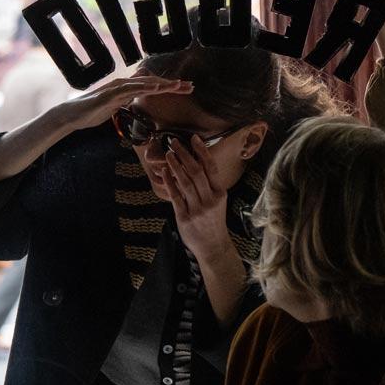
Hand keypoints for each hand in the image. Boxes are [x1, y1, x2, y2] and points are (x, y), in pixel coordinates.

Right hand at [48, 73, 192, 133]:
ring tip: (178, 85)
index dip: (171, 87)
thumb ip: (126, 100)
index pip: (154, 87)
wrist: (72, 115)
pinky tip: (155, 86)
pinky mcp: (109, 94)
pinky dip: (143, 87)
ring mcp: (116, 88)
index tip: (187, 89)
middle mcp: (124, 85)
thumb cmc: (93, 111)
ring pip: (143, 84)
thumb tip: (135, 97)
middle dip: (173, 84)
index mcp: (128, 90)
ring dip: (162, 84)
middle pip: (153, 83)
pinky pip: (128, 90)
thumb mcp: (116, 106)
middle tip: (192, 86)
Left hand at [161, 135, 233, 257]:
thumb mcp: (218, 202)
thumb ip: (209, 186)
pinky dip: (169, 183)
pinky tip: (164, 172)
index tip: (194, 138)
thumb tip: (196, 164)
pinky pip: (176, 197)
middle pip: (197, 172)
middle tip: (175, 142)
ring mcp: (198, 208)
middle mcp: (210, 199)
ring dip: (176, 166)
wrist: (213, 246)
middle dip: (185, 154)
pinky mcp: (185, 217)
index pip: (212, 168)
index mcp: (220, 194)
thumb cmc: (214, 221)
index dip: (202, 152)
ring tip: (168, 154)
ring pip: (185, 182)